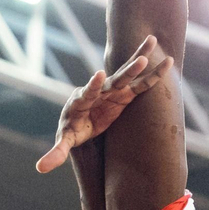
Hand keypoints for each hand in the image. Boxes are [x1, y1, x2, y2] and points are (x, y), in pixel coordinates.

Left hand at [36, 36, 170, 173]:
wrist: (81, 120)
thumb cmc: (71, 130)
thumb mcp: (65, 141)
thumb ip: (56, 152)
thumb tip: (40, 168)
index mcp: (81, 100)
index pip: (88, 92)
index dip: (93, 85)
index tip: (98, 75)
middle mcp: (99, 91)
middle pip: (113, 80)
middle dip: (126, 72)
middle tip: (140, 60)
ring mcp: (113, 90)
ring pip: (128, 73)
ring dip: (139, 59)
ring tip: (152, 41)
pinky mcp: (124, 94)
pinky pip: (141, 83)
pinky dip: (154, 74)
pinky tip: (167, 61)